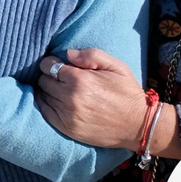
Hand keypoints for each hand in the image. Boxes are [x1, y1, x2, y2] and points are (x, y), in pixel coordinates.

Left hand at [34, 47, 150, 149]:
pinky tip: (55, 101)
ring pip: (42, 95)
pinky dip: (46, 104)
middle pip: (43, 80)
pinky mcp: (66, 128)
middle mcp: (70, 97)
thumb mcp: (116, 67)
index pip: (48, 65)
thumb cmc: (127, 93)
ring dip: (47, 91)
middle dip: (49, 76)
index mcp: (80, 79)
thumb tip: (67, 53)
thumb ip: (92, 55)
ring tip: (59, 90)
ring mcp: (67, 114)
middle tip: (60, 78)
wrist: (138, 125)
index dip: (51, 63)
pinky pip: (44, 112)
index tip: (58, 65)